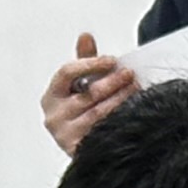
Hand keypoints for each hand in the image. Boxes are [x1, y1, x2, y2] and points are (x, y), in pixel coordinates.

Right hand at [41, 34, 137, 153]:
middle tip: (129, 74)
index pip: (67, 72)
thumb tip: (85, 36)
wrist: (87, 148)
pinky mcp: (79, 150)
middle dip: (112, 82)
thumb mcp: (81, 85)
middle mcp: (54, 116)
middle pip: (87, 93)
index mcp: (52, 96)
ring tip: (135, 89)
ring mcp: (65, 135)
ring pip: (98, 112)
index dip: (90, 64)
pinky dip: (118, 119)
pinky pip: (103, 130)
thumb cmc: (82, 113)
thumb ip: (85, 61)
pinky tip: (131, 111)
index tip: (112, 61)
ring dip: (120, 99)